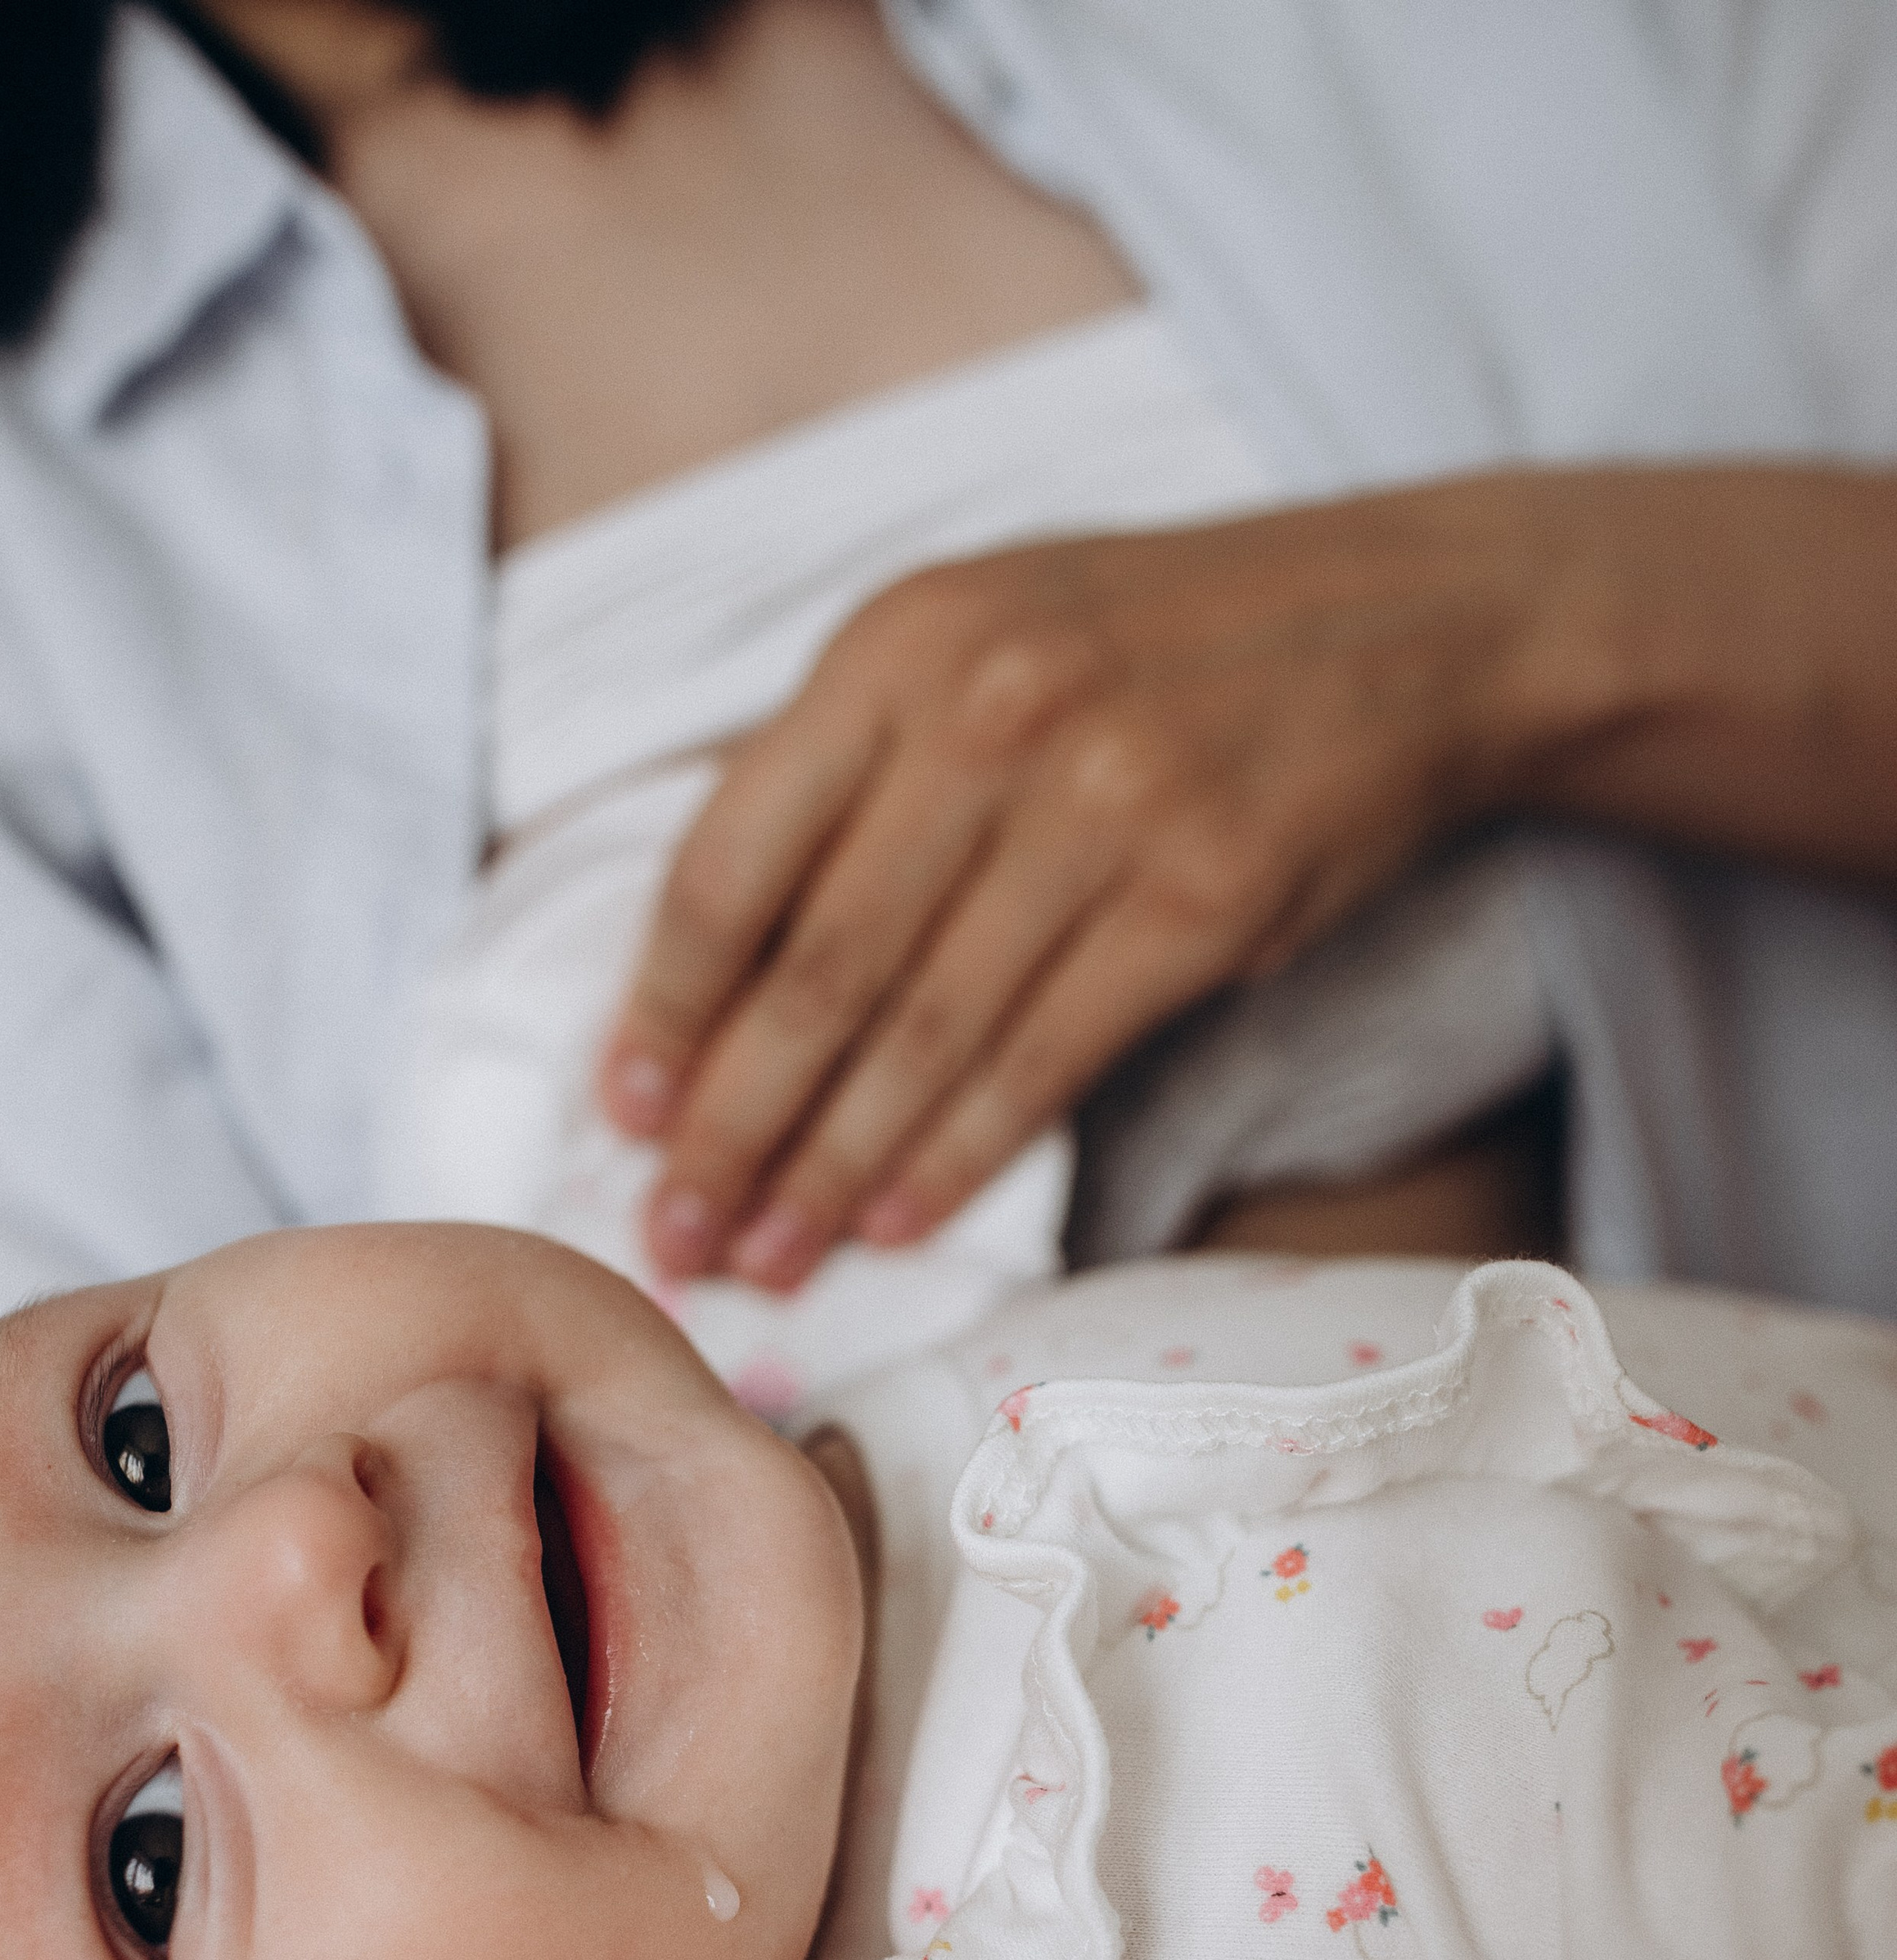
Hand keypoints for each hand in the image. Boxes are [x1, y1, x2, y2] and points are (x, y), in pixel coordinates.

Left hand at [601, 476, 1582, 1286]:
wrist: (1408, 625)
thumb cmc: (1158, 648)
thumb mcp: (977, 638)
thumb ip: (852, 769)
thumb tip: (717, 971)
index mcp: (896, 645)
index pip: (729, 857)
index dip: (666, 1006)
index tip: (623, 1112)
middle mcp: (986, 716)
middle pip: (812, 973)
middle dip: (730, 1129)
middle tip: (675, 1236)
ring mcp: (1100, 808)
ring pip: (919, 1036)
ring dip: (827, 1170)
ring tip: (768, 1261)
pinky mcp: (1199, 902)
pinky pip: (1039, 1061)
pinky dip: (955, 1157)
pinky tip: (894, 1221)